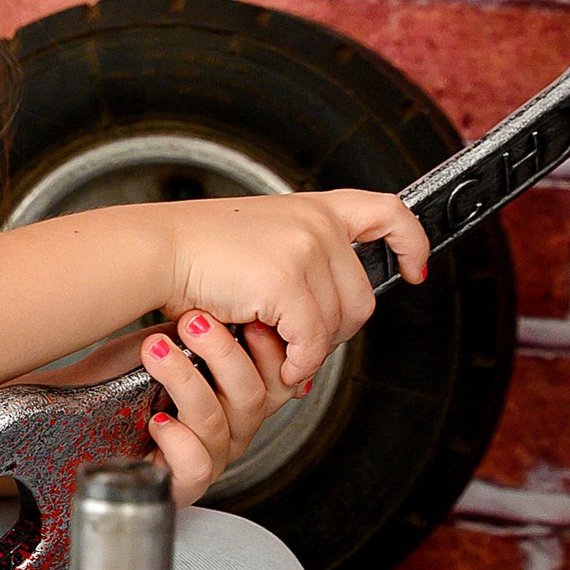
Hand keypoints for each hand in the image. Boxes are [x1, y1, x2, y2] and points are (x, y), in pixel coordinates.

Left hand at [135, 314, 290, 508]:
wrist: (79, 407)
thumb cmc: (124, 376)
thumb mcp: (170, 341)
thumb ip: (205, 331)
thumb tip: (230, 303)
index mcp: (240, 395)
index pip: (281, 379)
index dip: (270, 350)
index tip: (244, 317)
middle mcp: (233, 429)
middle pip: (254, 397)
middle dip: (224, 353)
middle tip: (193, 323)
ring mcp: (211, 458)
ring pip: (218, 422)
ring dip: (185, 381)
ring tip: (155, 352)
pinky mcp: (182, 485)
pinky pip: (197, 465)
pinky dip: (178, 439)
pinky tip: (157, 418)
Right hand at [162, 187, 429, 395]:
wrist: (155, 251)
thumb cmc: (192, 253)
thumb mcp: (258, 246)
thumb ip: (298, 268)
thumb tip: (322, 327)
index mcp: (312, 209)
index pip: (385, 212)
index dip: (409, 241)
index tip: (414, 267)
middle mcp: (316, 224)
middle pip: (362, 294)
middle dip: (336, 329)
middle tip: (298, 342)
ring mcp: (305, 249)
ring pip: (340, 323)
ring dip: (312, 348)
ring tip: (276, 348)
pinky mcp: (287, 281)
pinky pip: (313, 340)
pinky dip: (298, 360)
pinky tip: (278, 360)